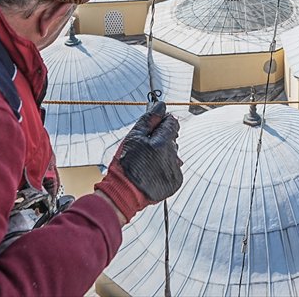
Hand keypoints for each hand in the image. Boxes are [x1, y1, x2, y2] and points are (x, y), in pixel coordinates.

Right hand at [94, 101, 182, 219]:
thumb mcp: (133, 137)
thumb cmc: (125, 165)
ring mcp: (175, 171)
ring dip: (163, 155)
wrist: (123, 193)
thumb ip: (149, 119)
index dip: (163, 122)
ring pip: (173, 155)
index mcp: (163, 143)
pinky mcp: (175, 183)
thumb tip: (161, 106)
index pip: (172, 123)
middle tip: (146, 148)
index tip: (155, 126)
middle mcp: (172, 157)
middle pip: (172, 140)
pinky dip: (165, 169)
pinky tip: (152, 172)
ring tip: (147, 163)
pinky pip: (173, 169)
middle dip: (162, 140)